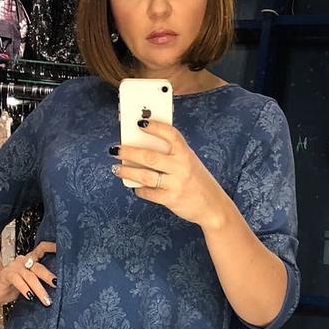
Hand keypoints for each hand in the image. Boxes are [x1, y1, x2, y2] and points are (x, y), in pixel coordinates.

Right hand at [0, 241, 57, 305]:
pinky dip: (25, 289)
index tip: (63, 249)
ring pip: (30, 276)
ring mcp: (14, 267)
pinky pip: (17, 280)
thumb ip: (39, 281)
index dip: (52, 247)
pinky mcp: (5, 274)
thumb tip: (57, 287)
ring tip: (46, 300)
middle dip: (49, 277)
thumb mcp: (29, 283)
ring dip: (39, 289)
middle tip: (58, 285)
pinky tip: (30, 297)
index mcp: (30, 260)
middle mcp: (23, 261)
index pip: (42, 249)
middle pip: (39, 267)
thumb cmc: (12, 286)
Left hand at [111, 120, 228, 228]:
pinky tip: (134, 186)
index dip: (155, 127)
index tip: (139, 122)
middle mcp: (181, 166)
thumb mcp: (189, 162)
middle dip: (129, 152)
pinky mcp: (171, 199)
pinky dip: (138, 189)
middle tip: (115, 149)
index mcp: (186, 153)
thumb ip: (172, 155)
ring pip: (145, 176)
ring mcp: (176, 183)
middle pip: (150, 157)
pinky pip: (148, 193)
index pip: (171, 135)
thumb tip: (143, 147)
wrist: (212, 205)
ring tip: (116, 168)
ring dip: (127, 171)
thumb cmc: (197, 181)